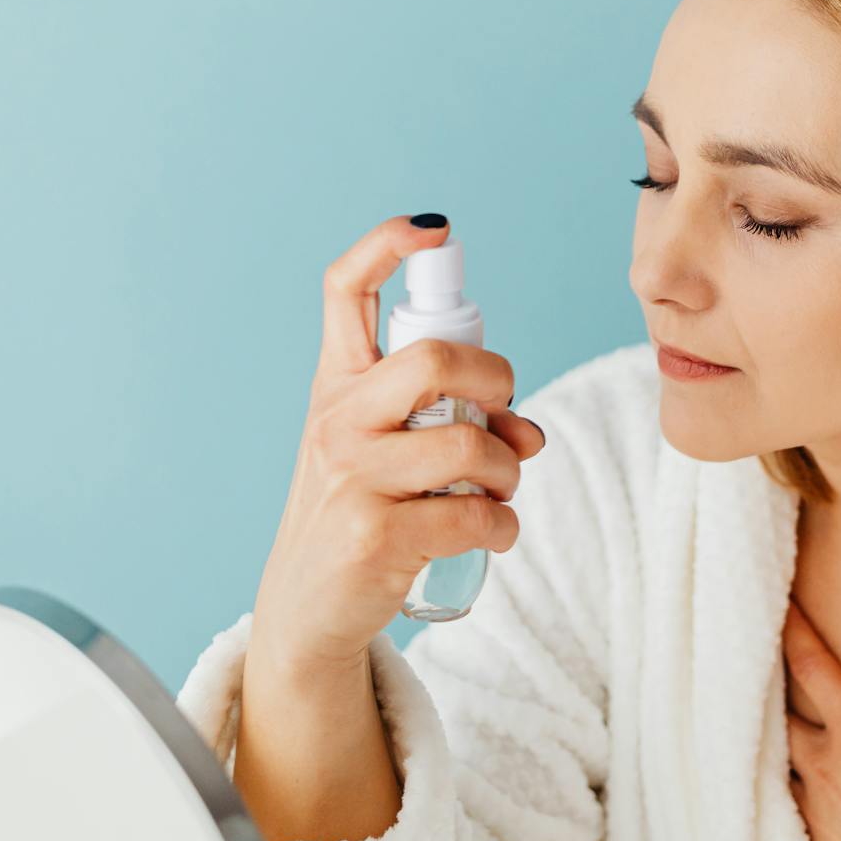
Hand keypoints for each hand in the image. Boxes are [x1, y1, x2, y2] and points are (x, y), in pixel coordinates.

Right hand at [248, 214, 547, 679]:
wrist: (309, 607)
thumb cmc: (360, 511)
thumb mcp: (382, 449)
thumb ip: (450, 421)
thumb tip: (531, 433)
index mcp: (337, 383)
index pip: (345, 289)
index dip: (388, 244)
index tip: (436, 233)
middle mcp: (338, 419)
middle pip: (435, 359)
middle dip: (496, 382)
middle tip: (504, 416)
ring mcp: (353, 476)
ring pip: (469, 445)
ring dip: (509, 471)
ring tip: (502, 491)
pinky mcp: (375, 535)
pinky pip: (474, 516)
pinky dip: (504, 526)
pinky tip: (496, 535)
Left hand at [783, 598, 840, 840]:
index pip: (812, 668)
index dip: (794, 630)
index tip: (779, 602)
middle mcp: (823, 770)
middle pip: (780, 714)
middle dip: (773, 687)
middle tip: (764, 662)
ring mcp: (814, 811)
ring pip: (778, 763)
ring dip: (777, 741)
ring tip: (769, 720)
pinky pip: (786, 807)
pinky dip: (785, 788)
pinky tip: (784, 784)